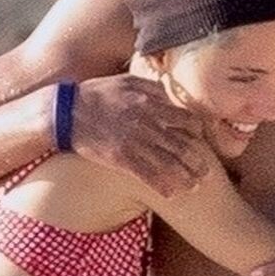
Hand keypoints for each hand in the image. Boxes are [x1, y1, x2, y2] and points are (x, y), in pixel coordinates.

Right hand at [65, 74, 209, 198]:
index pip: (187, 120)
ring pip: (170, 164)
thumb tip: (169, 94)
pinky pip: (148, 176)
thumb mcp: (127, 80)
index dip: (197, 133)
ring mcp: (136, 142)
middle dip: (198, 161)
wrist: (68, 111)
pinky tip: (171, 195)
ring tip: (194, 187)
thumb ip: (152, 87)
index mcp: (152, 103)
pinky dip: (162, 186)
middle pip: (184, 145)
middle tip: (206, 172)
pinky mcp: (122, 159)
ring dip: (185, 178)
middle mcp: (149, 123)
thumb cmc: (97, 94)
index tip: (199, 142)